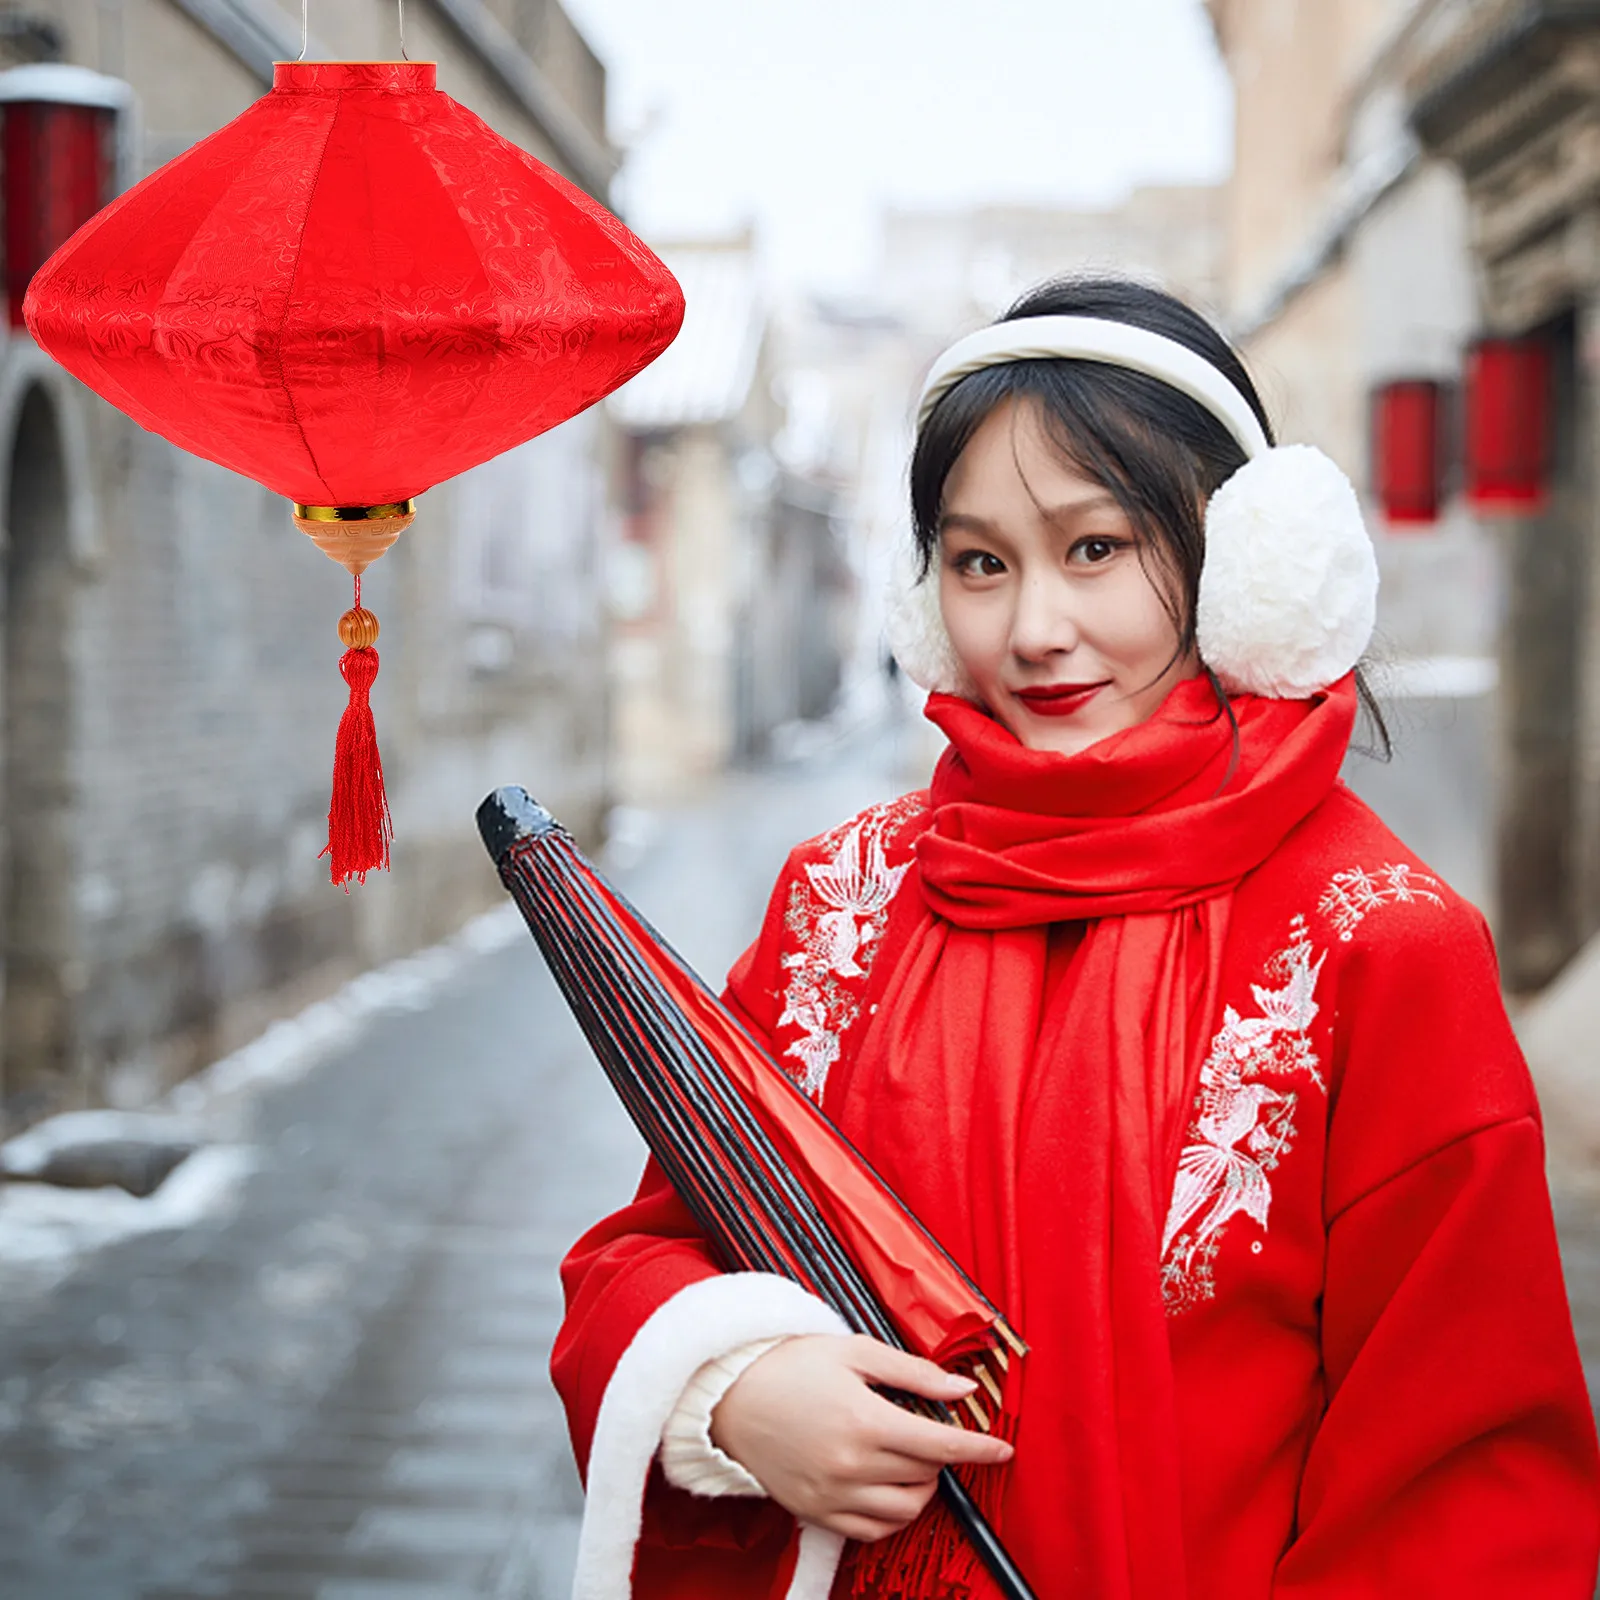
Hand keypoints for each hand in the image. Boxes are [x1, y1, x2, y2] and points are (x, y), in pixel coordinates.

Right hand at [708, 1333, 1012, 1542]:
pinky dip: (892, 1515)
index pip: (941, 1444)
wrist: (730, 1396)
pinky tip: (889, 1488)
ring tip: (913, 1461)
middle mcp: (851, 1465)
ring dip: (922, 1489)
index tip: (1001, 1449)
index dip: (979, 1448)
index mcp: (865, 1421)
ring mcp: (832, 1495)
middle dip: (944, 1457)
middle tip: (936, 1434)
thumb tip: (961, 1387)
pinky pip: (871, 1531)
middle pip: (926, 1475)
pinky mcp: (816, 1513)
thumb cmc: (789, 1365)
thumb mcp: (855, 1351)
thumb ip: (914, 1372)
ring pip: (904, 1512)